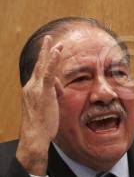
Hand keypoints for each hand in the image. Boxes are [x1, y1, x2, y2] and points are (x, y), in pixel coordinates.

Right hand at [15, 36, 63, 175]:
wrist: (34, 137)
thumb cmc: (42, 125)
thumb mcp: (48, 106)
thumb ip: (53, 93)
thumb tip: (59, 86)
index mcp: (31, 90)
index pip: (40, 72)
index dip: (45, 60)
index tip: (49, 50)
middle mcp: (31, 87)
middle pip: (40, 66)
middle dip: (45, 51)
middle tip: (48, 39)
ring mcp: (36, 89)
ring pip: (44, 67)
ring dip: (50, 52)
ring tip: (57, 42)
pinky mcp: (44, 92)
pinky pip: (49, 73)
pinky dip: (53, 61)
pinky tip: (57, 51)